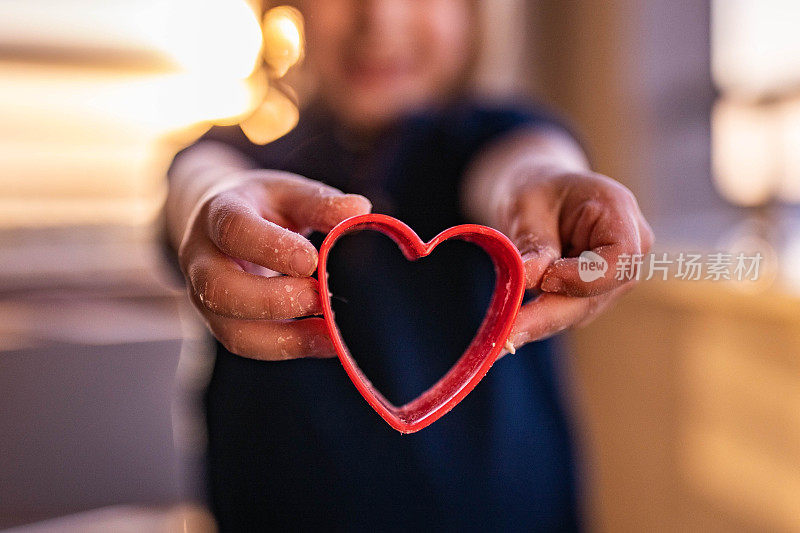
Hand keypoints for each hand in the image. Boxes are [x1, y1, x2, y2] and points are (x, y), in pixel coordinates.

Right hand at [178, 170, 370, 359]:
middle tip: (319, 297)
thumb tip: (359, 210)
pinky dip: (290, 347)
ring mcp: (205, 296)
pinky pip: (249, 345)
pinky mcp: (221, 323)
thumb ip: (320, 203)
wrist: (219, 225)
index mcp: (218, 213)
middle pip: (219, 288)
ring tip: (330, 330)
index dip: (271, 248)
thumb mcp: (288, 193)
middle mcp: (202, 257)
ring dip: (285, 336)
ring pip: (231, 330)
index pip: (233, 230)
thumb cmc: (260, 207)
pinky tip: (325, 342)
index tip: (311, 260)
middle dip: (273, 300)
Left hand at [500, 170, 653, 349]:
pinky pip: (569, 313)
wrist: (542, 196)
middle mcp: (630, 246)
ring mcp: (618, 274)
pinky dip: (540, 319)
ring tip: (502, 331)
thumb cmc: (536, 189)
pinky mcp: (599, 293)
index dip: (585, 276)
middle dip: (550, 315)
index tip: (544, 281)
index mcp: (618, 210)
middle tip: (508, 336)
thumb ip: (533, 240)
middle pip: (598, 292)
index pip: (620, 256)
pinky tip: (512, 325)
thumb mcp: (526, 204)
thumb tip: (531, 278)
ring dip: (541, 320)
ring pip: (581, 310)